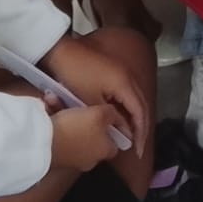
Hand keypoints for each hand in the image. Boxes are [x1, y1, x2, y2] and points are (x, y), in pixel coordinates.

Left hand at [39, 36, 147, 156]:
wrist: (61, 51)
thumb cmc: (74, 76)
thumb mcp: (90, 101)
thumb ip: (110, 118)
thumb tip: (124, 132)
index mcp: (124, 84)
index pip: (140, 112)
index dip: (141, 133)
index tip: (138, 151)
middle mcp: (128, 77)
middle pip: (141, 105)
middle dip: (141, 127)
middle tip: (137, 147)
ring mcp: (121, 73)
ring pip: (134, 99)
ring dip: (134, 117)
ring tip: (130, 136)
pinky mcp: (113, 72)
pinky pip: (126, 93)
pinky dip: (127, 108)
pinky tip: (120, 118)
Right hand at [48, 105, 122, 171]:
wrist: (43, 142)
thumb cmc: (76, 128)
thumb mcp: (99, 114)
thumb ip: (111, 114)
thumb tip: (115, 116)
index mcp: (103, 152)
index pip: (115, 143)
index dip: (112, 128)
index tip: (107, 115)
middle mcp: (90, 159)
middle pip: (92, 135)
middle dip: (84, 116)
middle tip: (79, 102)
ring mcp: (72, 158)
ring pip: (73, 130)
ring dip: (66, 113)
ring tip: (56, 98)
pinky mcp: (55, 155)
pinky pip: (58, 133)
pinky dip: (55, 119)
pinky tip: (48, 104)